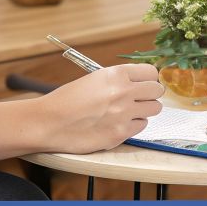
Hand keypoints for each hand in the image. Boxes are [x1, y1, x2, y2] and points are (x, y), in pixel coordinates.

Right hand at [39, 64, 164, 153]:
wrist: (49, 122)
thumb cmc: (66, 100)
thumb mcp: (93, 79)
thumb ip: (117, 80)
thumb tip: (138, 82)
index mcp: (116, 74)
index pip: (150, 72)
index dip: (148, 78)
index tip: (144, 83)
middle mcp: (123, 92)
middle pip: (157, 90)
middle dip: (150, 94)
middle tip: (140, 97)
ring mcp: (124, 114)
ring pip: (154, 109)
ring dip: (144, 109)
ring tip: (129, 111)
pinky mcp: (121, 133)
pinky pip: (141, 126)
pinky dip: (134, 124)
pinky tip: (119, 123)